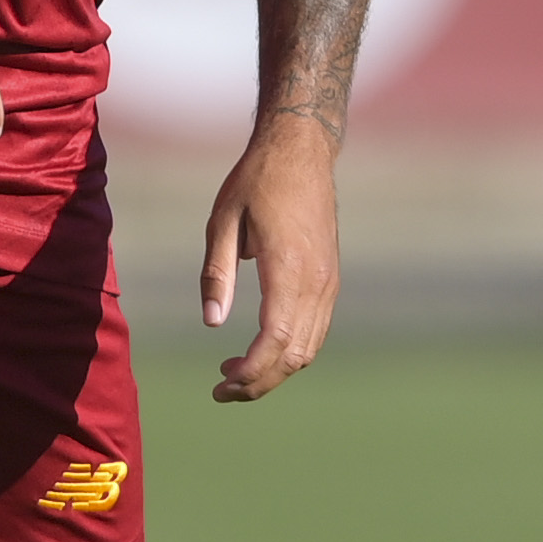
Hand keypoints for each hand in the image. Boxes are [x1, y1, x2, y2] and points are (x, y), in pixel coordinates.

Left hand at [198, 112, 340, 401]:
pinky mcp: (330, 280)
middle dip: (259, 383)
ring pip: (309, 349)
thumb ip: (217, 274)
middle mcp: (316, 280)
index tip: (221, 383)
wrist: (302, 151)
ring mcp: (328, 282)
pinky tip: (261, 350)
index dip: (251, 371)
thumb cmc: (256, 181)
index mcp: (288, 266)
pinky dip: (290, 352)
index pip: (275, 339)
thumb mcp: (222, 221)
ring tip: (234, 374)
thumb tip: (212, 323)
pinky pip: (316, 331)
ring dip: (274, 371)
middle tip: (221, 390)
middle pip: (295, 355)